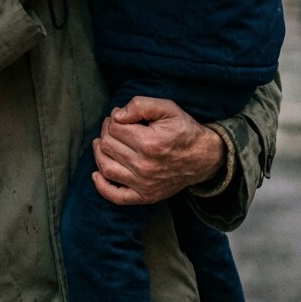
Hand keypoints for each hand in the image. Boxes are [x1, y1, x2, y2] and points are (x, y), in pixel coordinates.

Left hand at [91, 96, 226, 204]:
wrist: (203, 158)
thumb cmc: (183, 131)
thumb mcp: (167, 108)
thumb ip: (140, 105)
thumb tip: (117, 115)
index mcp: (150, 143)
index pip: (115, 128)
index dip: (113, 119)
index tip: (119, 117)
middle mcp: (145, 166)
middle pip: (107, 146)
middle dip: (106, 132)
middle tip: (114, 127)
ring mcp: (144, 184)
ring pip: (106, 167)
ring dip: (99, 152)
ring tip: (102, 143)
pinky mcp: (145, 196)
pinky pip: (115, 196)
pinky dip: (101, 186)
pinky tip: (97, 174)